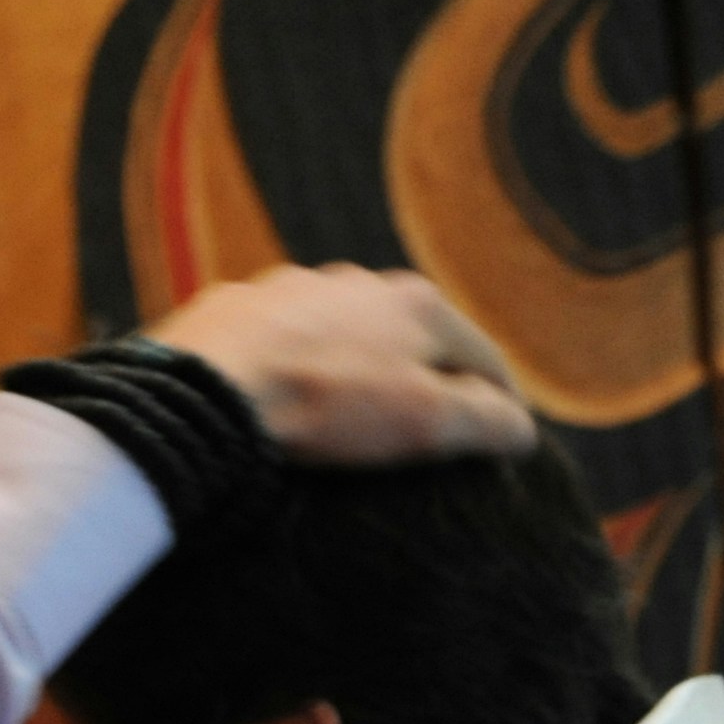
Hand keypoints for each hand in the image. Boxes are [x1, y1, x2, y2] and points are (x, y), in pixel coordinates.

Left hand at [146, 264, 535, 465]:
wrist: (203, 393)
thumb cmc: (323, 406)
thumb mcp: (424, 423)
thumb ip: (484, 422)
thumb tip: (519, 430)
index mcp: (416, 304)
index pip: (482, 357)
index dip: (499, 403)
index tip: (501, 440)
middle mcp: (357, 282)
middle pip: (409, 339)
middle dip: (423, 378)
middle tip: (420, 429)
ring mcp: (289, 290)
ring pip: (338, 334)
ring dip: (350, 367)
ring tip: (341, 415)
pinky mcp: (230, 309)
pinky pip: (274, 342)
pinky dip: (286, 367)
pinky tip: (273, 398)